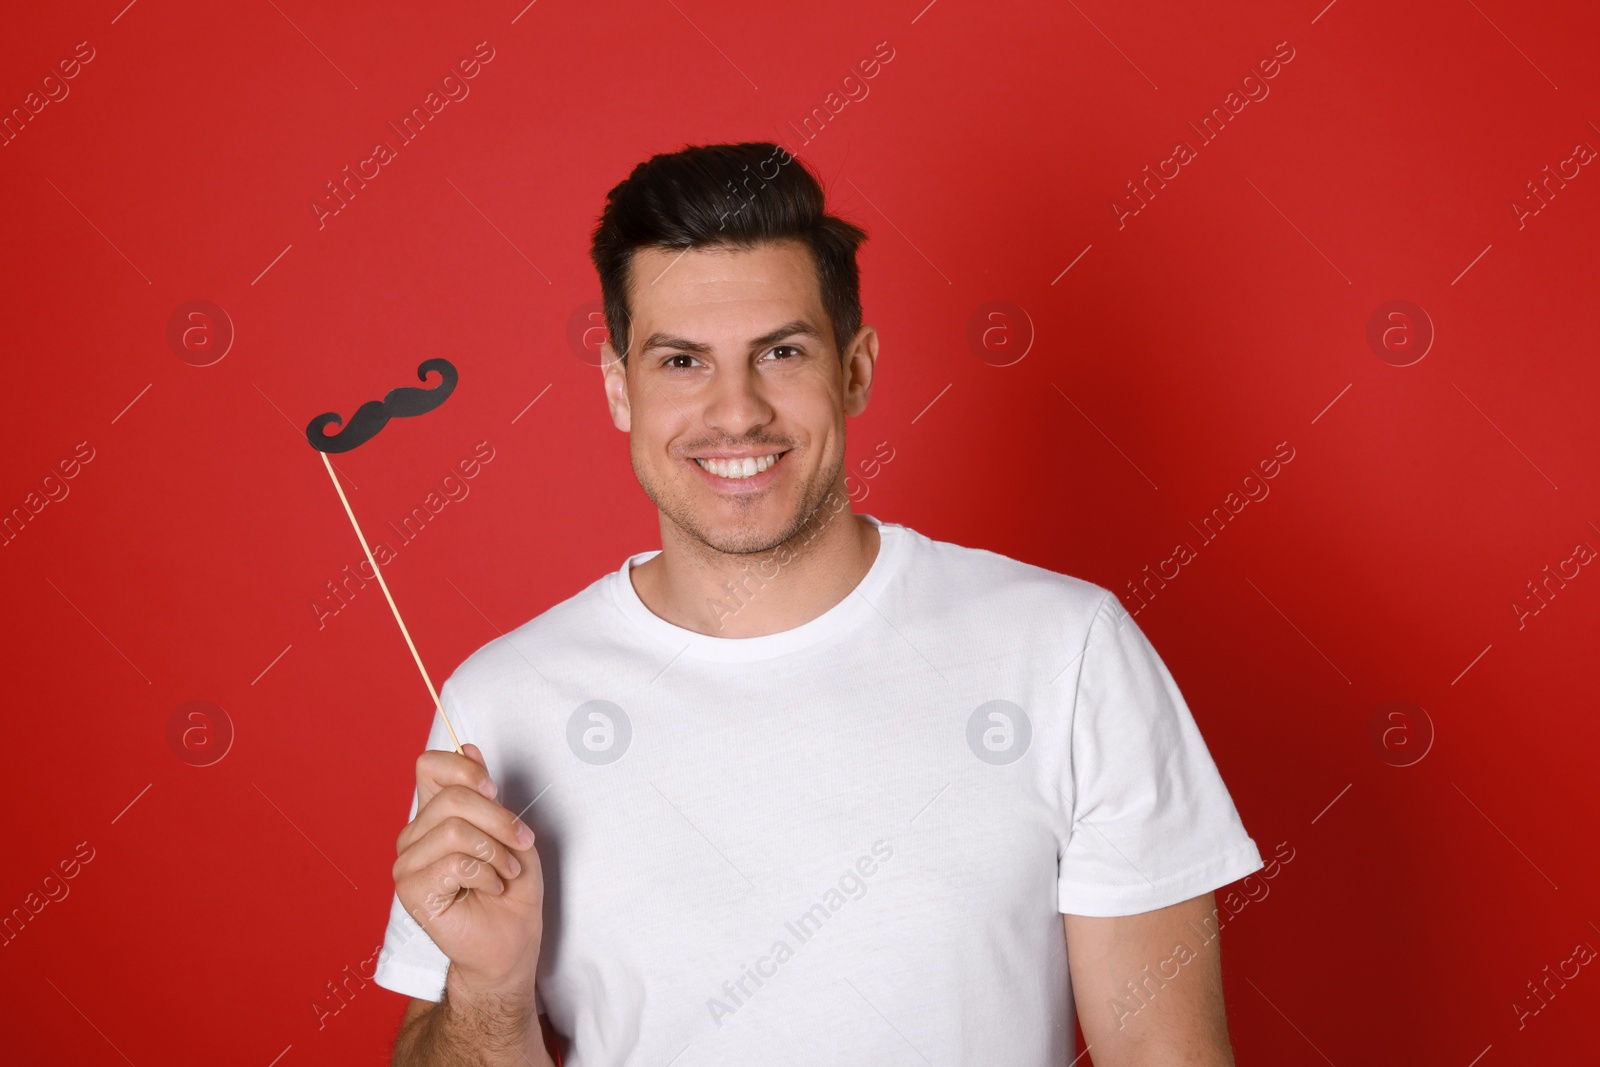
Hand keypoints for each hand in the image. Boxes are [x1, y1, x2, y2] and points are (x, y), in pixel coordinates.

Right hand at [393, 742, 543, 996]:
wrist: (510, 945)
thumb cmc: (511, 890)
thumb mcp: (509, 830)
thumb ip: (486, 793)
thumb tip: (469, 746)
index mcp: (434, 815)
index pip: (428, 766)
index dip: (462, 767)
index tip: (492, 788)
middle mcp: (415, 835)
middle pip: (452, 797)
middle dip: (499, 818)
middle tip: (521, 842)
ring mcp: (408, 864)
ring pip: (454, 829)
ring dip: (495, 851)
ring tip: (506, 871)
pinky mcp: (411, 891)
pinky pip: (454, 862)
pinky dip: (486, 874)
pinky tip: (491, 889)